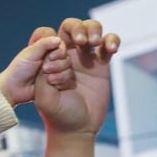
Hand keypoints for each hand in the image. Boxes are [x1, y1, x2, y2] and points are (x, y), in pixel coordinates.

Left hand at [0, 33, 72, 106]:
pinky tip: (50, 82)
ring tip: (46, 77)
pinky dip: (60, 79)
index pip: (59, 40)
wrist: (15, 89)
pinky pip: (68, 76)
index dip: (58, 47)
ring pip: (68, 64)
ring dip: (58, 70)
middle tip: (44, 68)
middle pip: (65, 53)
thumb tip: (58, 40)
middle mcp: (52, 55)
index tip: (49, 54)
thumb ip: (43, 44)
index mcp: (44, 46)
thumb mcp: (30, 53)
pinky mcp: (59, 79)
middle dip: (57, 60)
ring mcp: (56, 68)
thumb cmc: (19, 70)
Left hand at [35, 18, 118, 137]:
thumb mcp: (44, 98)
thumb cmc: (57, 115)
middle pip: (72, 26)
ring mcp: (85, 58)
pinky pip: (108, 43)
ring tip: (94, 43)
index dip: (55, 44)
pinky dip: (112, 39)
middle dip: (76, 27)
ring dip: (93, 29)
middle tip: (80, 41)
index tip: (56, 65)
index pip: (51, 37)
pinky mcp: (102, 64)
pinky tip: (110, 49)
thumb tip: (54, 51)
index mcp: (49, 60)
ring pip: (91, 29)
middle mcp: (66, 56)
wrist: (77, 130)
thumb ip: (45, 75)